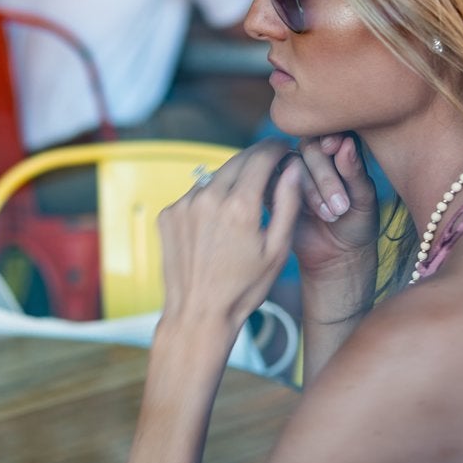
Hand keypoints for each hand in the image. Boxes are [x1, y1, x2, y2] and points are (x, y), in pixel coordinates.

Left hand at [157, 141, 301, 339]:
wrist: (198, 314)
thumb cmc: (243, 289)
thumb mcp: (277, 249)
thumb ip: (287, 203)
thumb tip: (293, 169)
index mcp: (240, 206)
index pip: (261, 156)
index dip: (276, 148)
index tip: (283, 148)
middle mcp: (209, 198)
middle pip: (238, 160)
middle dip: (256, 160)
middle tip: (270, 168)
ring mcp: (184, 205)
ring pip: (215, 176)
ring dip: (231, 181)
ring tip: (243, 206)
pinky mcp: (169, 215)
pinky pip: (195, 194)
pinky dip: (209, 199)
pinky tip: (217, 224)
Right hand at [287, 134, 378, 282]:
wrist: (338, 256)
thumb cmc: (357, 224)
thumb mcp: (364, 200)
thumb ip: (355, 172)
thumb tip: (345, 143)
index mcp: (339, 151)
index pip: (331, 132)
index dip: (329, 137)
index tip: (333, 148)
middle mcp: (314, 158)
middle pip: (309, 147)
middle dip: (325, 176)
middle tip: (341, 206)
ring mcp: (293, 173)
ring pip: (291, 165)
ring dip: (310, 190)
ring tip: (331, 215)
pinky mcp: (275, 190)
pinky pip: (272, 183)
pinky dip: (289, 196)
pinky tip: (307, 215)